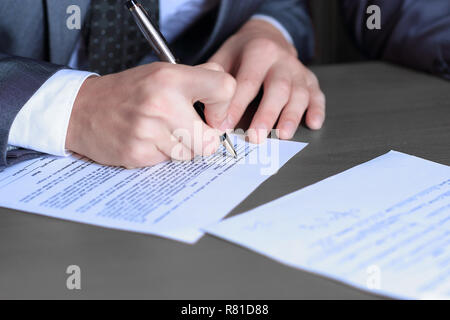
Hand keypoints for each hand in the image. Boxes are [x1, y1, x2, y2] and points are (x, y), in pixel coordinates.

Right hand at [66, 62, 235, 167]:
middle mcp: (162, 103)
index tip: (213, 114)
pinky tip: (147, 141)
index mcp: (171, 78)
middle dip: (202, 140)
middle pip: (210, 140)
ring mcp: (149, 130)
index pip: (225, 89)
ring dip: (181, 149)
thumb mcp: (161, 72)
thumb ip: (197, 77)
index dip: (224, 107)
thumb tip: (227, 88)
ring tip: (161, 133)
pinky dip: (161, 155)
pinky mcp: (138, 152)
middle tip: (187, 131)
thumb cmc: (126, 92)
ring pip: (190, 155)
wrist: (81, 109)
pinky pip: (168, 162)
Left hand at [209, 19, 325, 142]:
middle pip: (277, 89)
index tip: (225, 126)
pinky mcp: (309, 81)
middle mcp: (282, 61)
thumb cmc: (243, 53)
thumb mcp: (225, 56)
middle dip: (267, 115)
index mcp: (258, 52)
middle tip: (256, 137)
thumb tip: (202, 110)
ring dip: (292, 116)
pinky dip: (317, 110)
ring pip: (299, 94)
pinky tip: (313, 123)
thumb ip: (216, 79)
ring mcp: (298, 71)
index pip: (248, 81)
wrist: (267, 37)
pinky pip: (317, 95)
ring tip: (283, 135)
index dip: (237, 105)